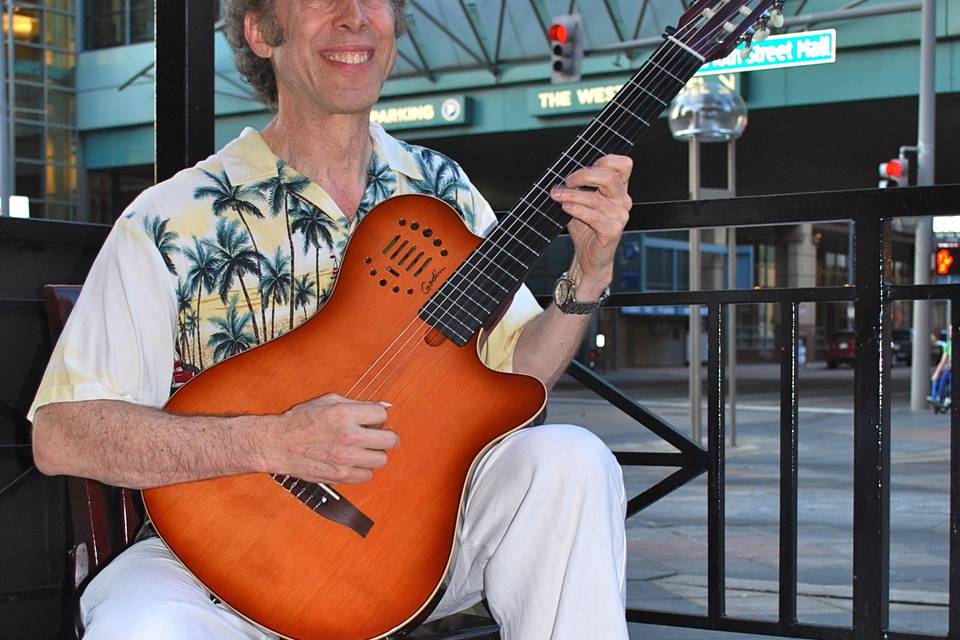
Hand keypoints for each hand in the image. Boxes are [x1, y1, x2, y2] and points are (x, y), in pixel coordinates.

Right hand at [262, 393, 398, 484]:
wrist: (278, 444)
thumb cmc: (301, 421)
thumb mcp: (329, 401)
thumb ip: (358, 403)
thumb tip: (385, 406)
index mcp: (345, 414)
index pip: (383, 415)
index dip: (378, 417)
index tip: (372, 420)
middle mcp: (349, 437)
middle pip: (390, 440)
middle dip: (386, 437)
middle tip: (376, 436)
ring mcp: (346, 459)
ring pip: (381, 460)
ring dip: (374, 454)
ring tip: (361, 449)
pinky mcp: (341, 476)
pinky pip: (367, 475)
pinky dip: (362, 469)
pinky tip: (352, 461)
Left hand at [550, 155, 632, 294]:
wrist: (588, 257)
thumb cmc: (585, 228)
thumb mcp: (580, 202)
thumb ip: (577, 187)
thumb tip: (562, 174)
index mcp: (618, 190)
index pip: (624, 165)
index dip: (605, 160)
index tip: (585, 166)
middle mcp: (623, 200)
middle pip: (609, 177)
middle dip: (584, 175)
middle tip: (566, 181)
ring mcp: (620, 216)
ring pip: (596, 198)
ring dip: (572, 194)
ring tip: (557, 195)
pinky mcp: (613, 231)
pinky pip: (594, 216)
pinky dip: (578, 209)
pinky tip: (566, 207)